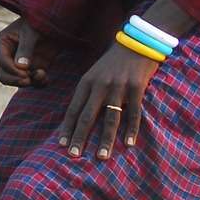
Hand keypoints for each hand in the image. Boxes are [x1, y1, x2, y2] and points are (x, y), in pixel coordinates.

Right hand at [0, 17, 48, 86]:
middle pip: (4, 76)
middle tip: (28, 80)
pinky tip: (46, 78)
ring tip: (42, 75)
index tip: (25, 74)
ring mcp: (20, 64)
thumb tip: (21, 67)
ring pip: (18, 81)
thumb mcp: (31, 32)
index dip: (12, 71)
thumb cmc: (38, 22)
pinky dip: (39, 83)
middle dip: (16, 80)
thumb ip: (26, 48)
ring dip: (30, 82)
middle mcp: (9, 56)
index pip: (3, 62)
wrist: (54, 22)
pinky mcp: (33, 69)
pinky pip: (33, 82)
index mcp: (2, 43)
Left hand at [58, 44, 159, 160]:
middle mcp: (100, 86)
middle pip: (87, 116)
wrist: (137, 42)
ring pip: (110, 118)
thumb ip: (87, 92)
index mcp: (86, 82)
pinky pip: (133, 113)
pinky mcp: (137, 88)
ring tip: (101, 157)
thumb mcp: (95, 74)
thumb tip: (77, 116)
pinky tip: (128, 144)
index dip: (67, 128)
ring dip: (105, 140)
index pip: (73, 109)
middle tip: (74, 156)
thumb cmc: (113, 62)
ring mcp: (118, 87)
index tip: (61, 144)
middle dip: (80, 137)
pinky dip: (131, 130)